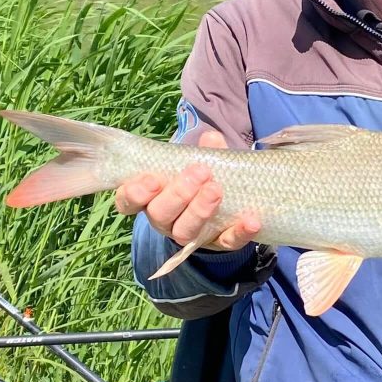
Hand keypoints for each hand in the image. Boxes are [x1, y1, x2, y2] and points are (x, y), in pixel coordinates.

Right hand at [114, 130, 259, 251]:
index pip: (130, 201)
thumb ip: (204, 151)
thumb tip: (211, 138)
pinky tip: (251, 220)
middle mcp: (166, 220)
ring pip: (186, 231)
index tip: (152, 179)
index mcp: (152, 198)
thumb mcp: (201, 161)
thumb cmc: (202, 180)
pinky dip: (239, 232)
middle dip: (178, 193)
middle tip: (198, 172)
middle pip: (161, 214)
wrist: (225, 210)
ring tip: (216, 190)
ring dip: (200, 210)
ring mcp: (191, 235)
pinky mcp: (219, 244)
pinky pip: (227, 242)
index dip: (135, 193)